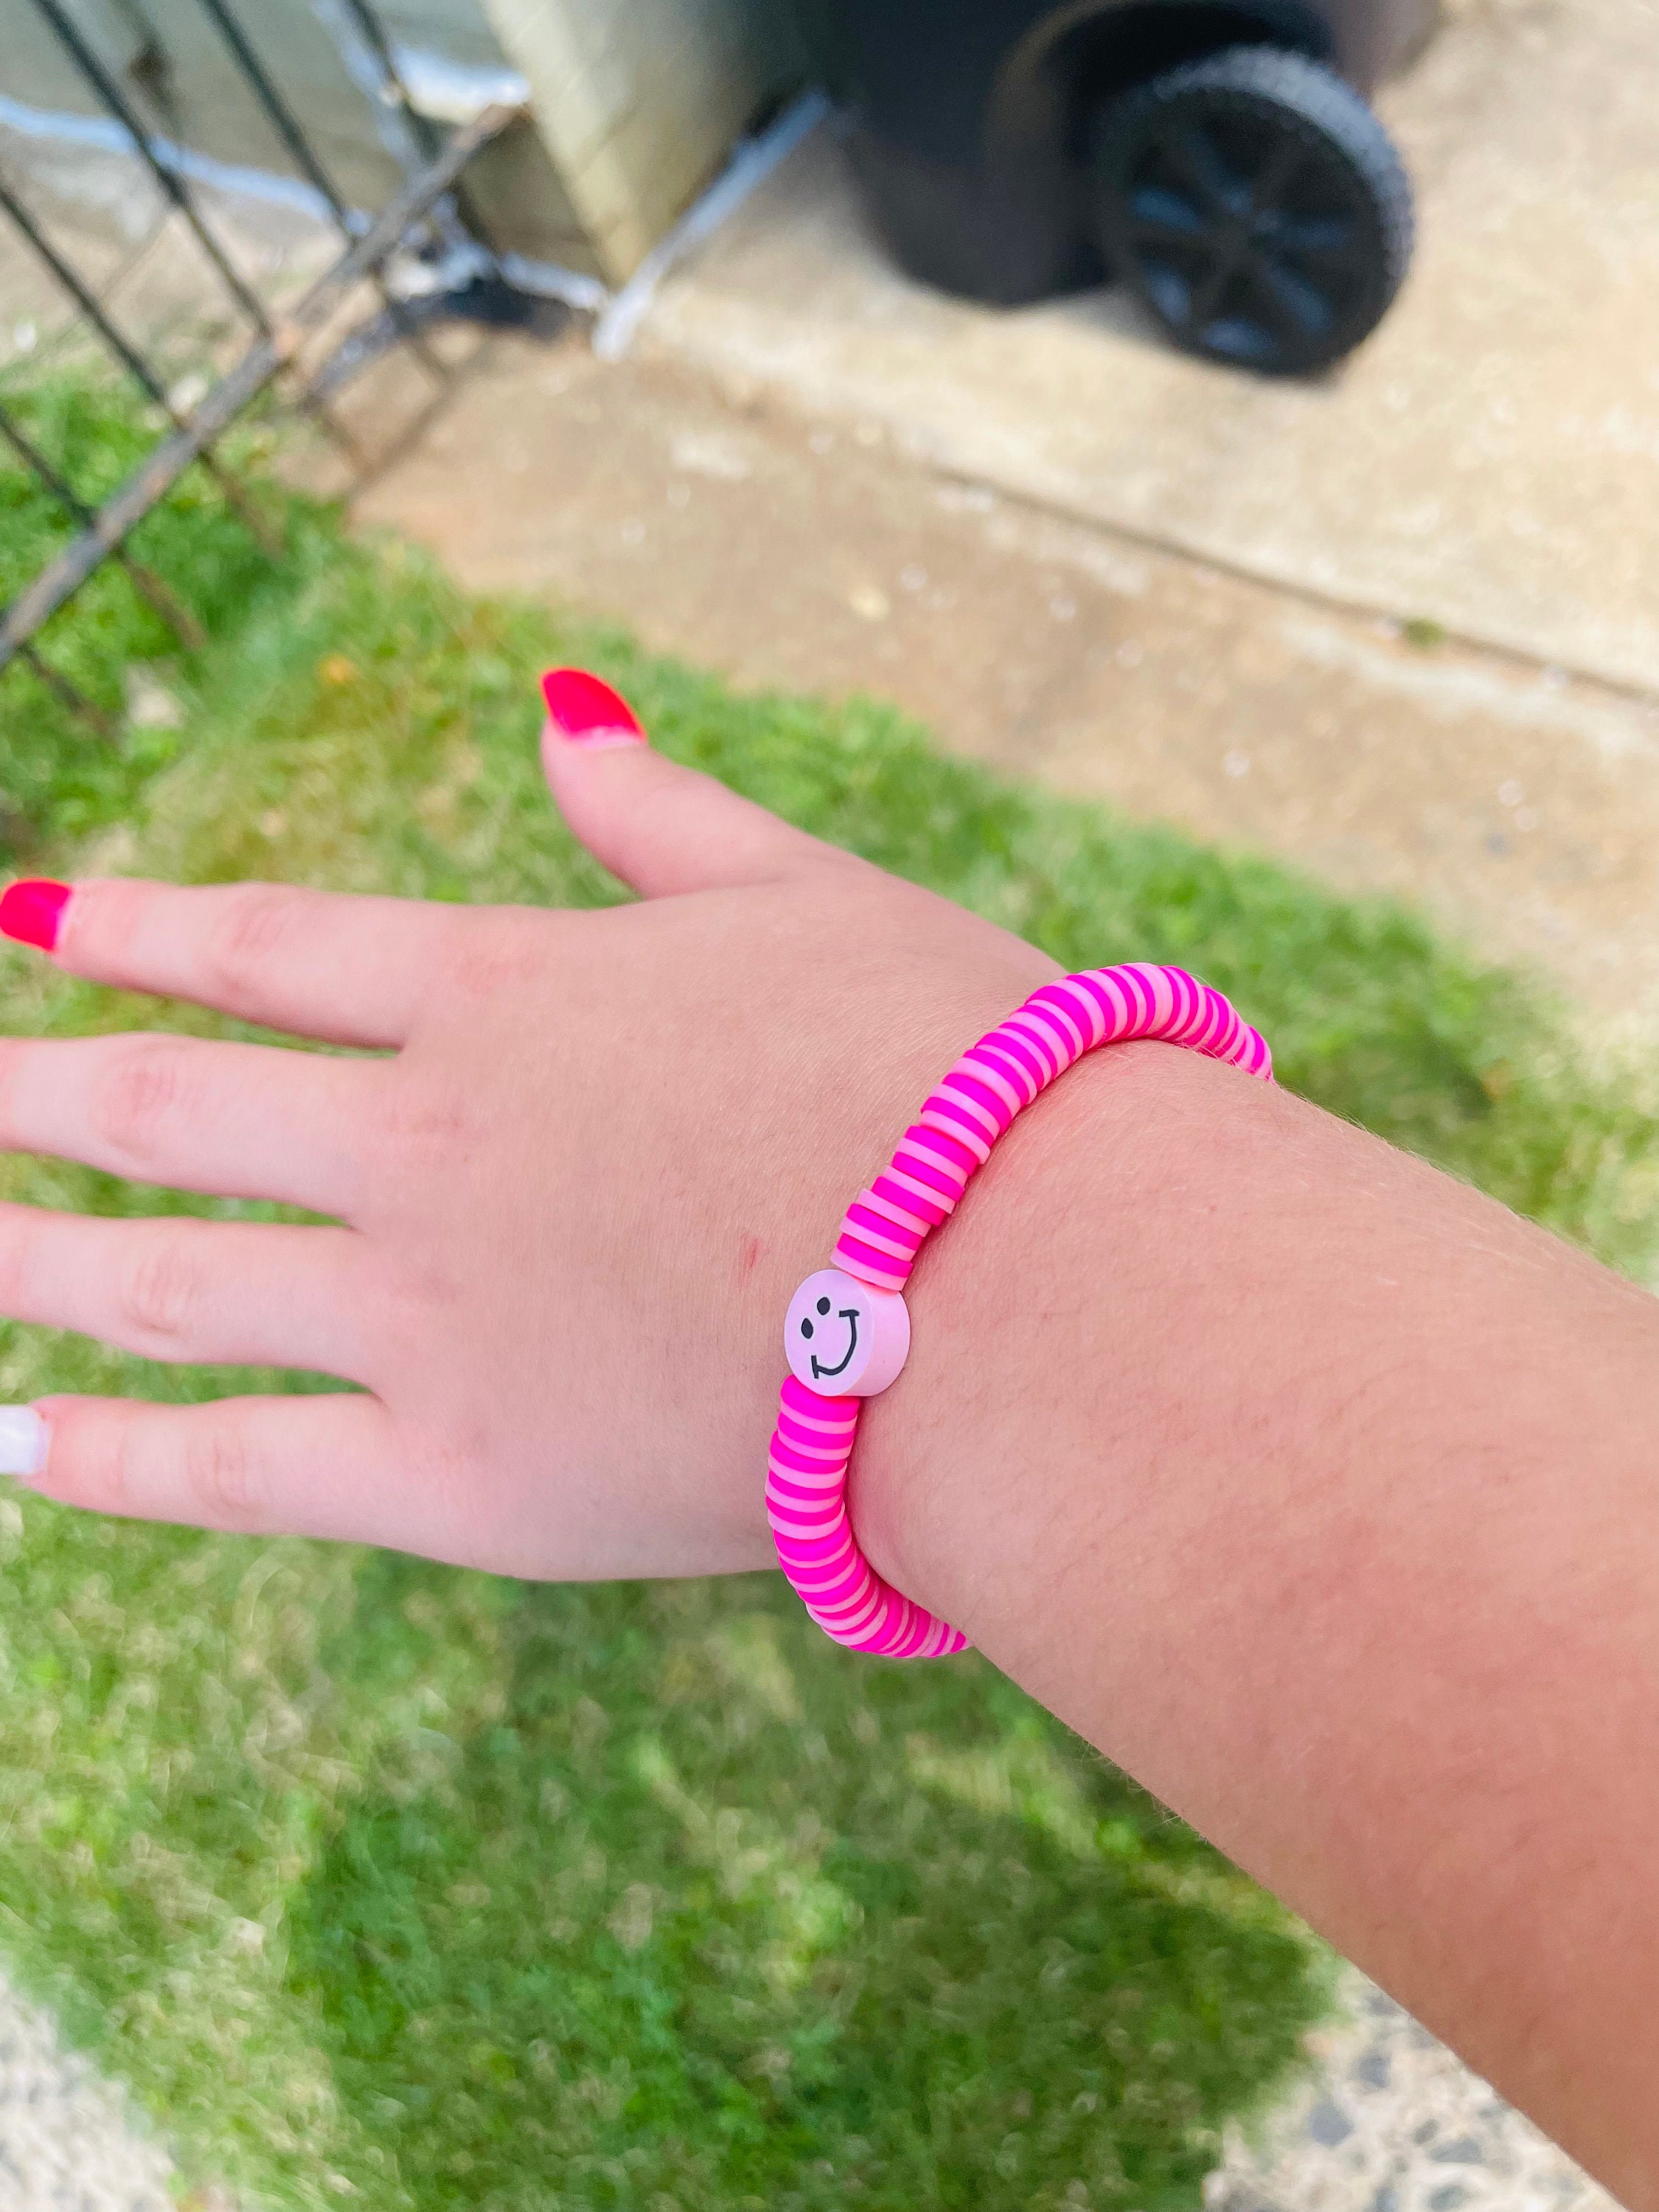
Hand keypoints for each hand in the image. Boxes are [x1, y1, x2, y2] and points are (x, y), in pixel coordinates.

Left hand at [0, 674, 1055, 1579]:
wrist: (1034, 1285)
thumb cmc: (956, 1072)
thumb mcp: (808, 895)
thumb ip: (657, 816)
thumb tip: (558, 701)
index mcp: (505, 994)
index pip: (263, 947)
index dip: (128, 927)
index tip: (22, 918)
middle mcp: (425, 1145)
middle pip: (166, 1109)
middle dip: (25, 1092)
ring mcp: (426, 1315)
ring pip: (160, 1283)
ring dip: (24, 1257)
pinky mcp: (466, 1480)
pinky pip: (240, 1474)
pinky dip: (112, 1463)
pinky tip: (15, 1446)